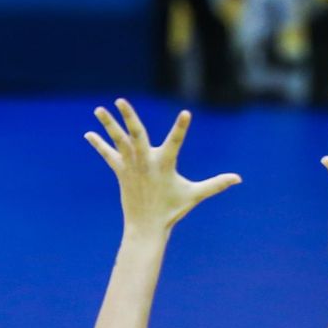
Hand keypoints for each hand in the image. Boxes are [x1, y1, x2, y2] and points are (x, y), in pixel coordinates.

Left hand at [86, 102, 240, 233]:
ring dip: (108, 124)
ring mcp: (131, 166)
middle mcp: (146, 162)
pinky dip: (99, 144)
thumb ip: (216, 184)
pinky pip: (108, 155)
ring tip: (98, 109)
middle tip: (120, 100)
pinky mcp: (121, 172)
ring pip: (118, 141)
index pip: (176, 141)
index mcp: (165, 164)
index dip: (181, 128)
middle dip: (129, 117)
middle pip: (136, 134)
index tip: (186, 113)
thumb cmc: (173, 209)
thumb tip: (238, 179)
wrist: (147, 227)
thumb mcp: (195, 195)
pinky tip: (88, 133)